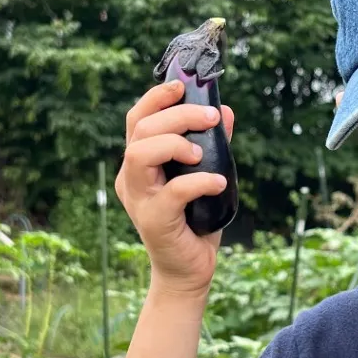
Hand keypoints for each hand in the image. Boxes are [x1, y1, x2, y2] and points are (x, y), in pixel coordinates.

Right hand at [116, 80, 236, 295]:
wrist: (189, 270)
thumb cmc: (195, 222)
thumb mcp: (205, 176)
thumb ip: (213, 146)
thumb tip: (227, 112)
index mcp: (138, 164)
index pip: (137, 120)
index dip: (156, 98)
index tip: (183, 87)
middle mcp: (131, 179)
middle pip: (141, 131)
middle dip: (177, 115)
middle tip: (211, 118)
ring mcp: (139, 200)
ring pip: (140, 154)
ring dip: (174, 143)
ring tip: (201, 153)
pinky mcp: (154, 221)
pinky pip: (173, 191)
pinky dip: (199, 181)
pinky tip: (219, 183)